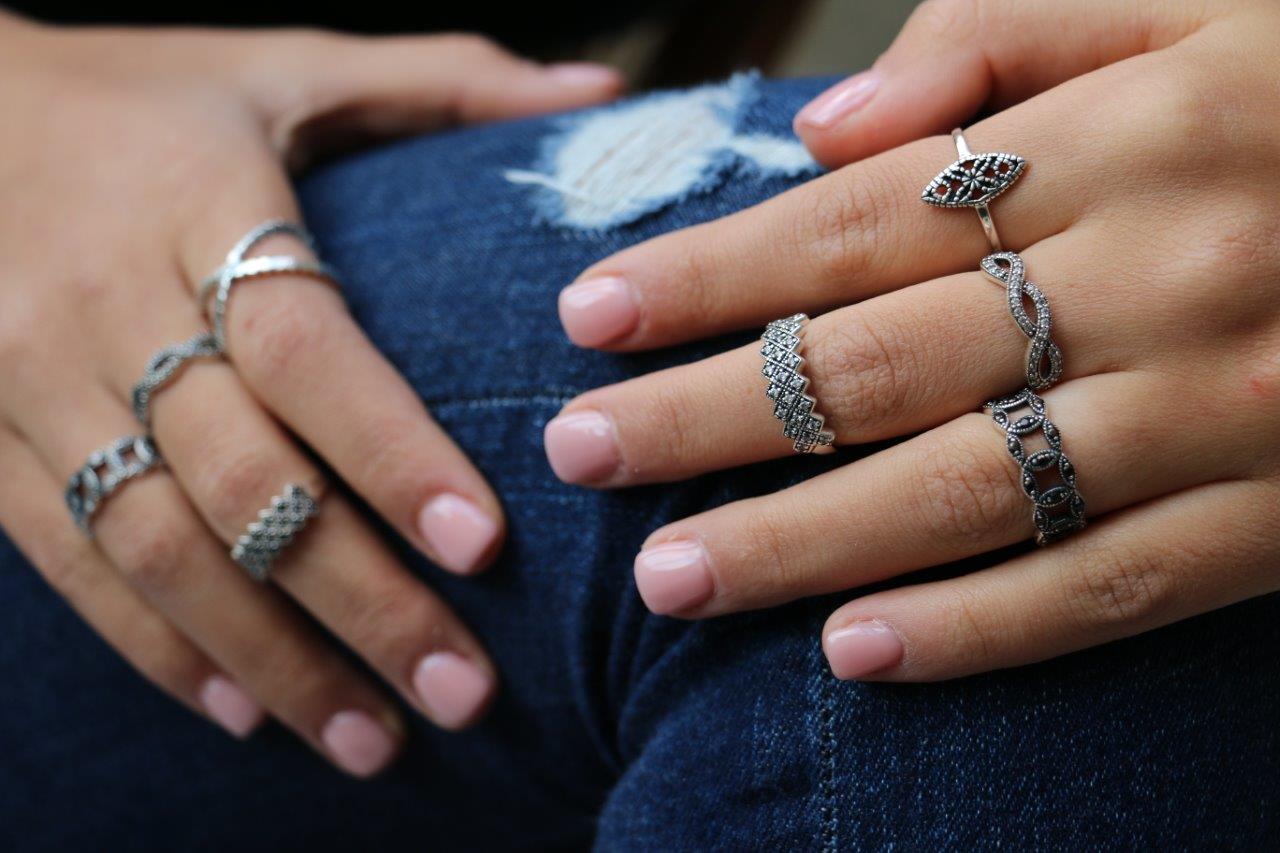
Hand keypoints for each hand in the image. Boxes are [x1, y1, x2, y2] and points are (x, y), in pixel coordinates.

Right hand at [0, 13, 619, 774]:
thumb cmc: (151, 96)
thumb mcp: (290, 65)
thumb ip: (447, 83)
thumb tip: (606, 92)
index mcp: (199, 207)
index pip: (304, 347)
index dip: (389, 449)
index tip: (481, 545)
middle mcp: (107, 305)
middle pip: (240, 478)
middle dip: (357, 597)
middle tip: (464, 690)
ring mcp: (29, 382)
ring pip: (154, 547)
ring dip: (270, 656)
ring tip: (376, 739)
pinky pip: (68, 561)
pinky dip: (157, 648)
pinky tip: (248, 711)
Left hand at [545, 0, 1279, 680]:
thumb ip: (997, 34)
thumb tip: (819, 133)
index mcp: (1121, 136)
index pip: (856, 221)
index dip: (710, 273)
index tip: (589, 314)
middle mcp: (1155, 278)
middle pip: (877, 365)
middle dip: (708, 417)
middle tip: (577, 453)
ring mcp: (1222, 412)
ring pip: (968, 494)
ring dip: (800, 546)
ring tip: (669, 578)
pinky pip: (1107, 590)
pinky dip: (976, 631)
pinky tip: (853, 657)